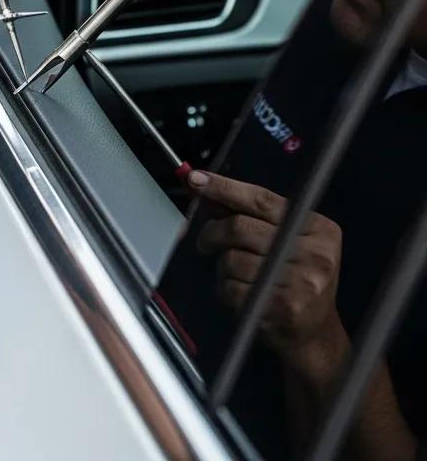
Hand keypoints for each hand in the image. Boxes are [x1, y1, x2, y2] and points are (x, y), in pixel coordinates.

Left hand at [190, 170, 345, 366]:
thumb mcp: (283, 241)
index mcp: (318, 228)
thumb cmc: (294, 280)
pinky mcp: (283, 308)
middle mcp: (316, 253)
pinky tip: (241, 294)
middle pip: (240, 227)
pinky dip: (225, 289)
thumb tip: (205, 190)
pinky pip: (232, 288)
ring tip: (235, 275)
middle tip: (205, 241)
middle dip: (212, 232)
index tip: (197, 180)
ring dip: (222, 267)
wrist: (315, 335)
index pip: (262, 199)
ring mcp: (302, 282)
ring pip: (232, 259)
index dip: (225, 188)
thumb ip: (249, 214)